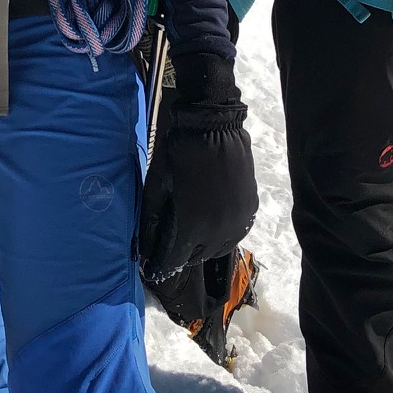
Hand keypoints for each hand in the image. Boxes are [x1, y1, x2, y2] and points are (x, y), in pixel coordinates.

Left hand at [138, 52, 257, 283]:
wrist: (213, 125)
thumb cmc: (179, 153)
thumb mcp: (157, 186)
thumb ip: (151, 220)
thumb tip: (143, 249)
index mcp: (193, 227)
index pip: (174, 260)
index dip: (162, 265)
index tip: (153, 267)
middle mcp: (219, 232)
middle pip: (197, 256)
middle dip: (181, 255)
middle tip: (170, 247)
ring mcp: (238, 221)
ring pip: (219, 248)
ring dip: (203, 247)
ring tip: (190, 236)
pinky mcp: (250, 209)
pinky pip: (235, 233)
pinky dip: (221, 235)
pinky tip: (211, 224)